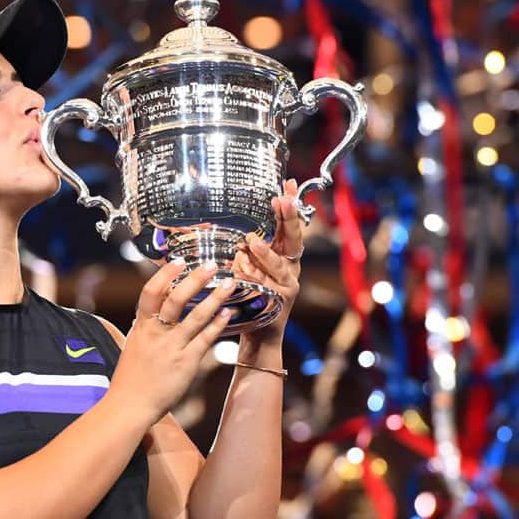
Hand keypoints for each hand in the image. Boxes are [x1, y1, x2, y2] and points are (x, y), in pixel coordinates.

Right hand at [106, 259, 235, 424]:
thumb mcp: (132, 346)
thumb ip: (142, 328)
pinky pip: (205, 339)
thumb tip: (146, 314)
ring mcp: (172, 347)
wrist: (129, 406)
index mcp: (141, 326)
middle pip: (176, 298)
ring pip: (196, 316)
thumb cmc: (129, 379)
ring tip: (229, 283)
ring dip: (214, 297)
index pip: (150, 292)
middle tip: (212, 264)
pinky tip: (229, 313)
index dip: (165, 274)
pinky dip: (217, 324)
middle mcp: (156, 333)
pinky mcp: (186, 363)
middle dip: (195, 279)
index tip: (179, 260)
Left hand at [232, 178, 303, 344]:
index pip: (289, 224)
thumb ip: (244, 247)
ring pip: (280, 264)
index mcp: (283, 253)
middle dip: (289, 218)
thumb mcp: (245, 265)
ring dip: (266, 252)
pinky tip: (242, 271)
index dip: (291, 204)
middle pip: (294, 238)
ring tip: (252, 241)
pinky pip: (268, 286)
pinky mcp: (281, 301)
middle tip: (282, 201)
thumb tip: (224, 224)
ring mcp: (288, 283)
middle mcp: (290, 266)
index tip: (289, 184)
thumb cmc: (249, 296)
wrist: (258, 334)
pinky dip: (255, 279)